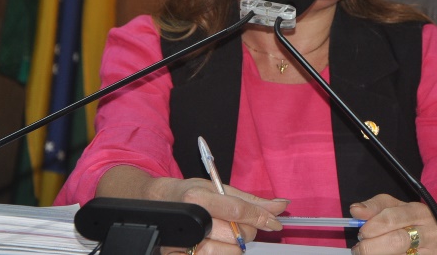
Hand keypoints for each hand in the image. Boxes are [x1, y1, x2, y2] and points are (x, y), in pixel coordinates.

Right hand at [153, 177, 287, 253]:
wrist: (156, 202)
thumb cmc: (188, 193)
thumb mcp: (218, 188)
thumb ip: (250, 199)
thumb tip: (280, 206)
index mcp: (198, 198)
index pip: (238, 211)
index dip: (260, 217)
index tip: (274, 222)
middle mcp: (190, 221)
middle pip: (235, 234)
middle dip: (247, 231)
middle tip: (242, 225)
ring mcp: (181, 244)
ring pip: (226, 253)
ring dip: (236, 247)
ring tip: (231, 237)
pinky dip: (221, 254)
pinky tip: (220, 247)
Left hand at [349, 194, 436, 254]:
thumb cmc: (414, 220)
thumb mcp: (397, 207)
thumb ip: (375, 207)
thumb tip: (355, 211)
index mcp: (418, 212)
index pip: (392, 218)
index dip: (373, 226)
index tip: (362, 232)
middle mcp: (427, 233)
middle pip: (397, 241)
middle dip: (372, 246)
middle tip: (360, 248)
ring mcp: (430, 252)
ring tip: (367, 253)